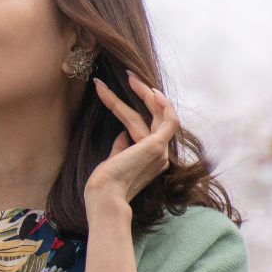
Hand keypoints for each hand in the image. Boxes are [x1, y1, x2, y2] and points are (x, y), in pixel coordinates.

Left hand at [83, 70, 177, 212]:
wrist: (104, 195)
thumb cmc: (105, 183)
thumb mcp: (115, 160)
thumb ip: (121, 148)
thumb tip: (123, 134)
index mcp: (152, 160)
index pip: (150, 127)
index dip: (141, 107)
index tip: (126, 91)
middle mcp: (161, 155)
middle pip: (157, 117)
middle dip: (145, 94)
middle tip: (129, 76)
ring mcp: (161, 151)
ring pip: (158, 114)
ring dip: (145, 93)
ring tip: (129, 77)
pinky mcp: (156, 146)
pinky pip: (167, 119)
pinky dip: (161, 103)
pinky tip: (148, 90)